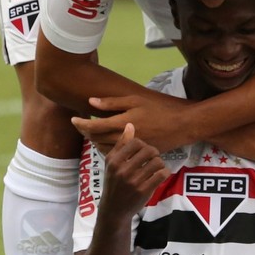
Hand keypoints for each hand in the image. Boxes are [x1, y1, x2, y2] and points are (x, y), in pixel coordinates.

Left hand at [71, 92, 190, 153]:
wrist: (181, 126)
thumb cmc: (159, 109)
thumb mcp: (135, 100)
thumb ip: (112, 103)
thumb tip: (91, 102)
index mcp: (122, 124)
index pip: (94, 127)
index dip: (81, 123)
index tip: (73, 119)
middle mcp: (123, 139)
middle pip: (96, 139)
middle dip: (85, 132)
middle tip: (79, 125)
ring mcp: (130, 149)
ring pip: (104, 148)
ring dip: (94, 141)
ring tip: (90, 132)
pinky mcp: (137, 154)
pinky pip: (116, 153)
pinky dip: (106, 148)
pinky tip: (105, 141)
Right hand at [100, 123, 170, 216]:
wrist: (114, 210)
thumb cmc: (114, 184)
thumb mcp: (112, 164)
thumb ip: (121, 144)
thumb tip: (130, 125)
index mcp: (114, 161)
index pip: (135, 142)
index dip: (143, 145)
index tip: (143, 152)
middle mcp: (122, 170)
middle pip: (149, 150)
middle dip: (154, 154)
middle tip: (153, 159)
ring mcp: (134, 181)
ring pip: (157, 162)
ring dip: (160, 164)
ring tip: (156, 168)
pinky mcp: (144, 190)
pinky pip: (162, 174)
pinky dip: (164, 173)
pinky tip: (159, 175)